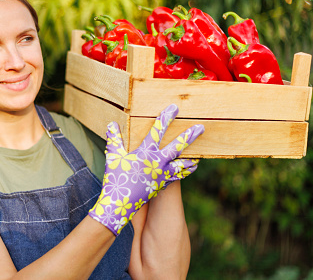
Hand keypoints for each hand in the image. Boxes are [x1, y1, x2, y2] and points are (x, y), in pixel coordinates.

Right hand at [88, 104, 204, 234]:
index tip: (174, 108)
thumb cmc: (115, 179)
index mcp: (145, 152)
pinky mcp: (162, 185)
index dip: (165, 118)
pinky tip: (190, 168)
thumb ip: (114, 140)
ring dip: (190, 159)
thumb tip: (112, 124)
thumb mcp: (114, 157)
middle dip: (189, 136)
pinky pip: (177, 177)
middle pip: (177, 146)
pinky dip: (184, 171)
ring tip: (199, 156)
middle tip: (201, 128)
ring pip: (181, 164)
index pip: (157, 131)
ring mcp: (162, 175)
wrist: (120, 204)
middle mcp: (157, 162)